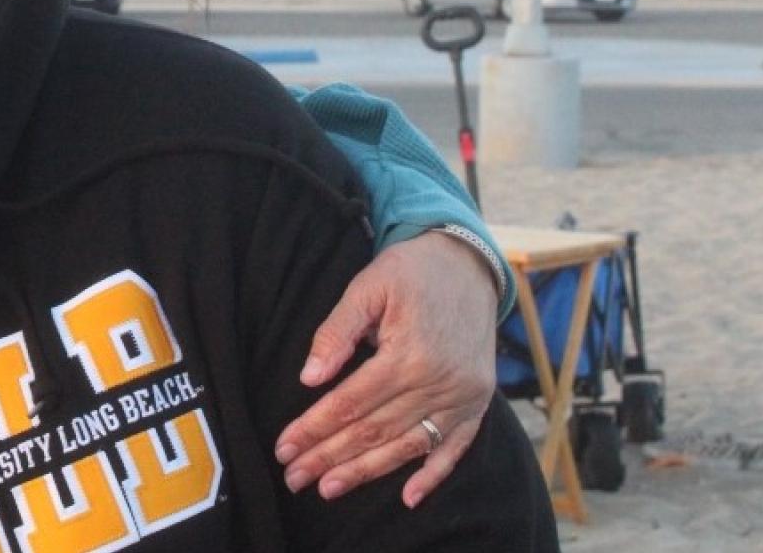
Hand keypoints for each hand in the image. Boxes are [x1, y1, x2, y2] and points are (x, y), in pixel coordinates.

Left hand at [274, 231, 496, 506]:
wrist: (469, 265)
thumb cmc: (411, 272)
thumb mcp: (368, 287)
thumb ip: (336, 332)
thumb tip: (309, 378)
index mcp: (408, 354)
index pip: (350, 403)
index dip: (314, 428)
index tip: (284, 448)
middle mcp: (438, 383)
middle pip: (374, 430)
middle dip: (329, 456)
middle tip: (294, 477)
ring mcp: (462, 397)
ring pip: (407, 445)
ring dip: (367, 471)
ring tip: (330, 487)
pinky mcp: (477, 402)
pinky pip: (455, 447)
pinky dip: (432, 475)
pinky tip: (407, 498)